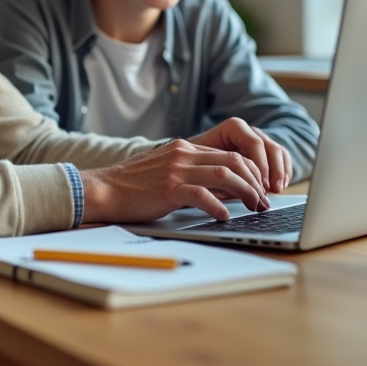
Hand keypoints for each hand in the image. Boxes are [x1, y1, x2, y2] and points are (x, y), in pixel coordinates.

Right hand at [79, 138, 270, 224]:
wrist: (103, 188)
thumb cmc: (132, 186)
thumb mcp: (165, 171)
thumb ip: (190, 173)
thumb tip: (220, 190)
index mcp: (184, 148)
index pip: (229, 155)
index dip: (251, 172)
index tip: (259, 189)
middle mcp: (183, 155)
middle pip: (233, 162)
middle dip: (255, 182)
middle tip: (263, 201)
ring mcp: (176, 171)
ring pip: (224, 176)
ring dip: (246, 192)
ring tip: (254, 208)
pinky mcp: (168, 189)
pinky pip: (202, 195)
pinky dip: (218, 206)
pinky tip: (224, 217)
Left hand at [188, 117, 292, 194]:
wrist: (194, 159)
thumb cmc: (196, 160)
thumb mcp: (203, 163)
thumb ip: (219, 170)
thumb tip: (236, 188)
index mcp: (233, 128)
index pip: (254, 143)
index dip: (261, 164)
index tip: (260, 183)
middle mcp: (248, 131)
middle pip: (269, 146)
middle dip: (273, 169)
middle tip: (271, 189)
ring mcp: (258, 140)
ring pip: (277, 151)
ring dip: (280, 171)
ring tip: (277, 190)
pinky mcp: (264, 152)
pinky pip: (281, 158)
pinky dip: (283, 171)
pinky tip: (279, 187)